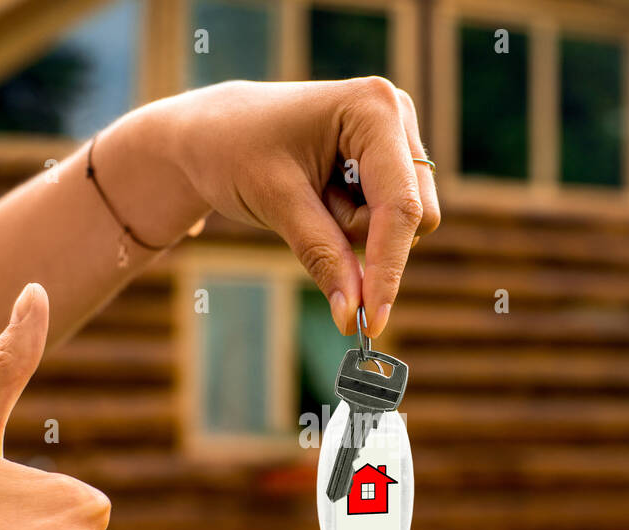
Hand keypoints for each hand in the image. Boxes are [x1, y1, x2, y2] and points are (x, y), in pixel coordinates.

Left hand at [129, 78, 441, 334]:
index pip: (401, 206)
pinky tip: (323, 197)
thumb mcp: (276, 203)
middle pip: (414, 217)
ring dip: (354, 230)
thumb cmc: (235, 151)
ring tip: (311, 198)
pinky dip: (353, 224)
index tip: (373, 322)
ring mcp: (397, 138)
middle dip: (361, 236)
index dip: (389, 267)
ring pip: (405, 224)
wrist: (214, 133)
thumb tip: (353, 316)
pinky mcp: (390, 161)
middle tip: (308, 214)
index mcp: (374, 108)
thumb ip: (322, 255)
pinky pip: (389, 220)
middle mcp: (397, 116)